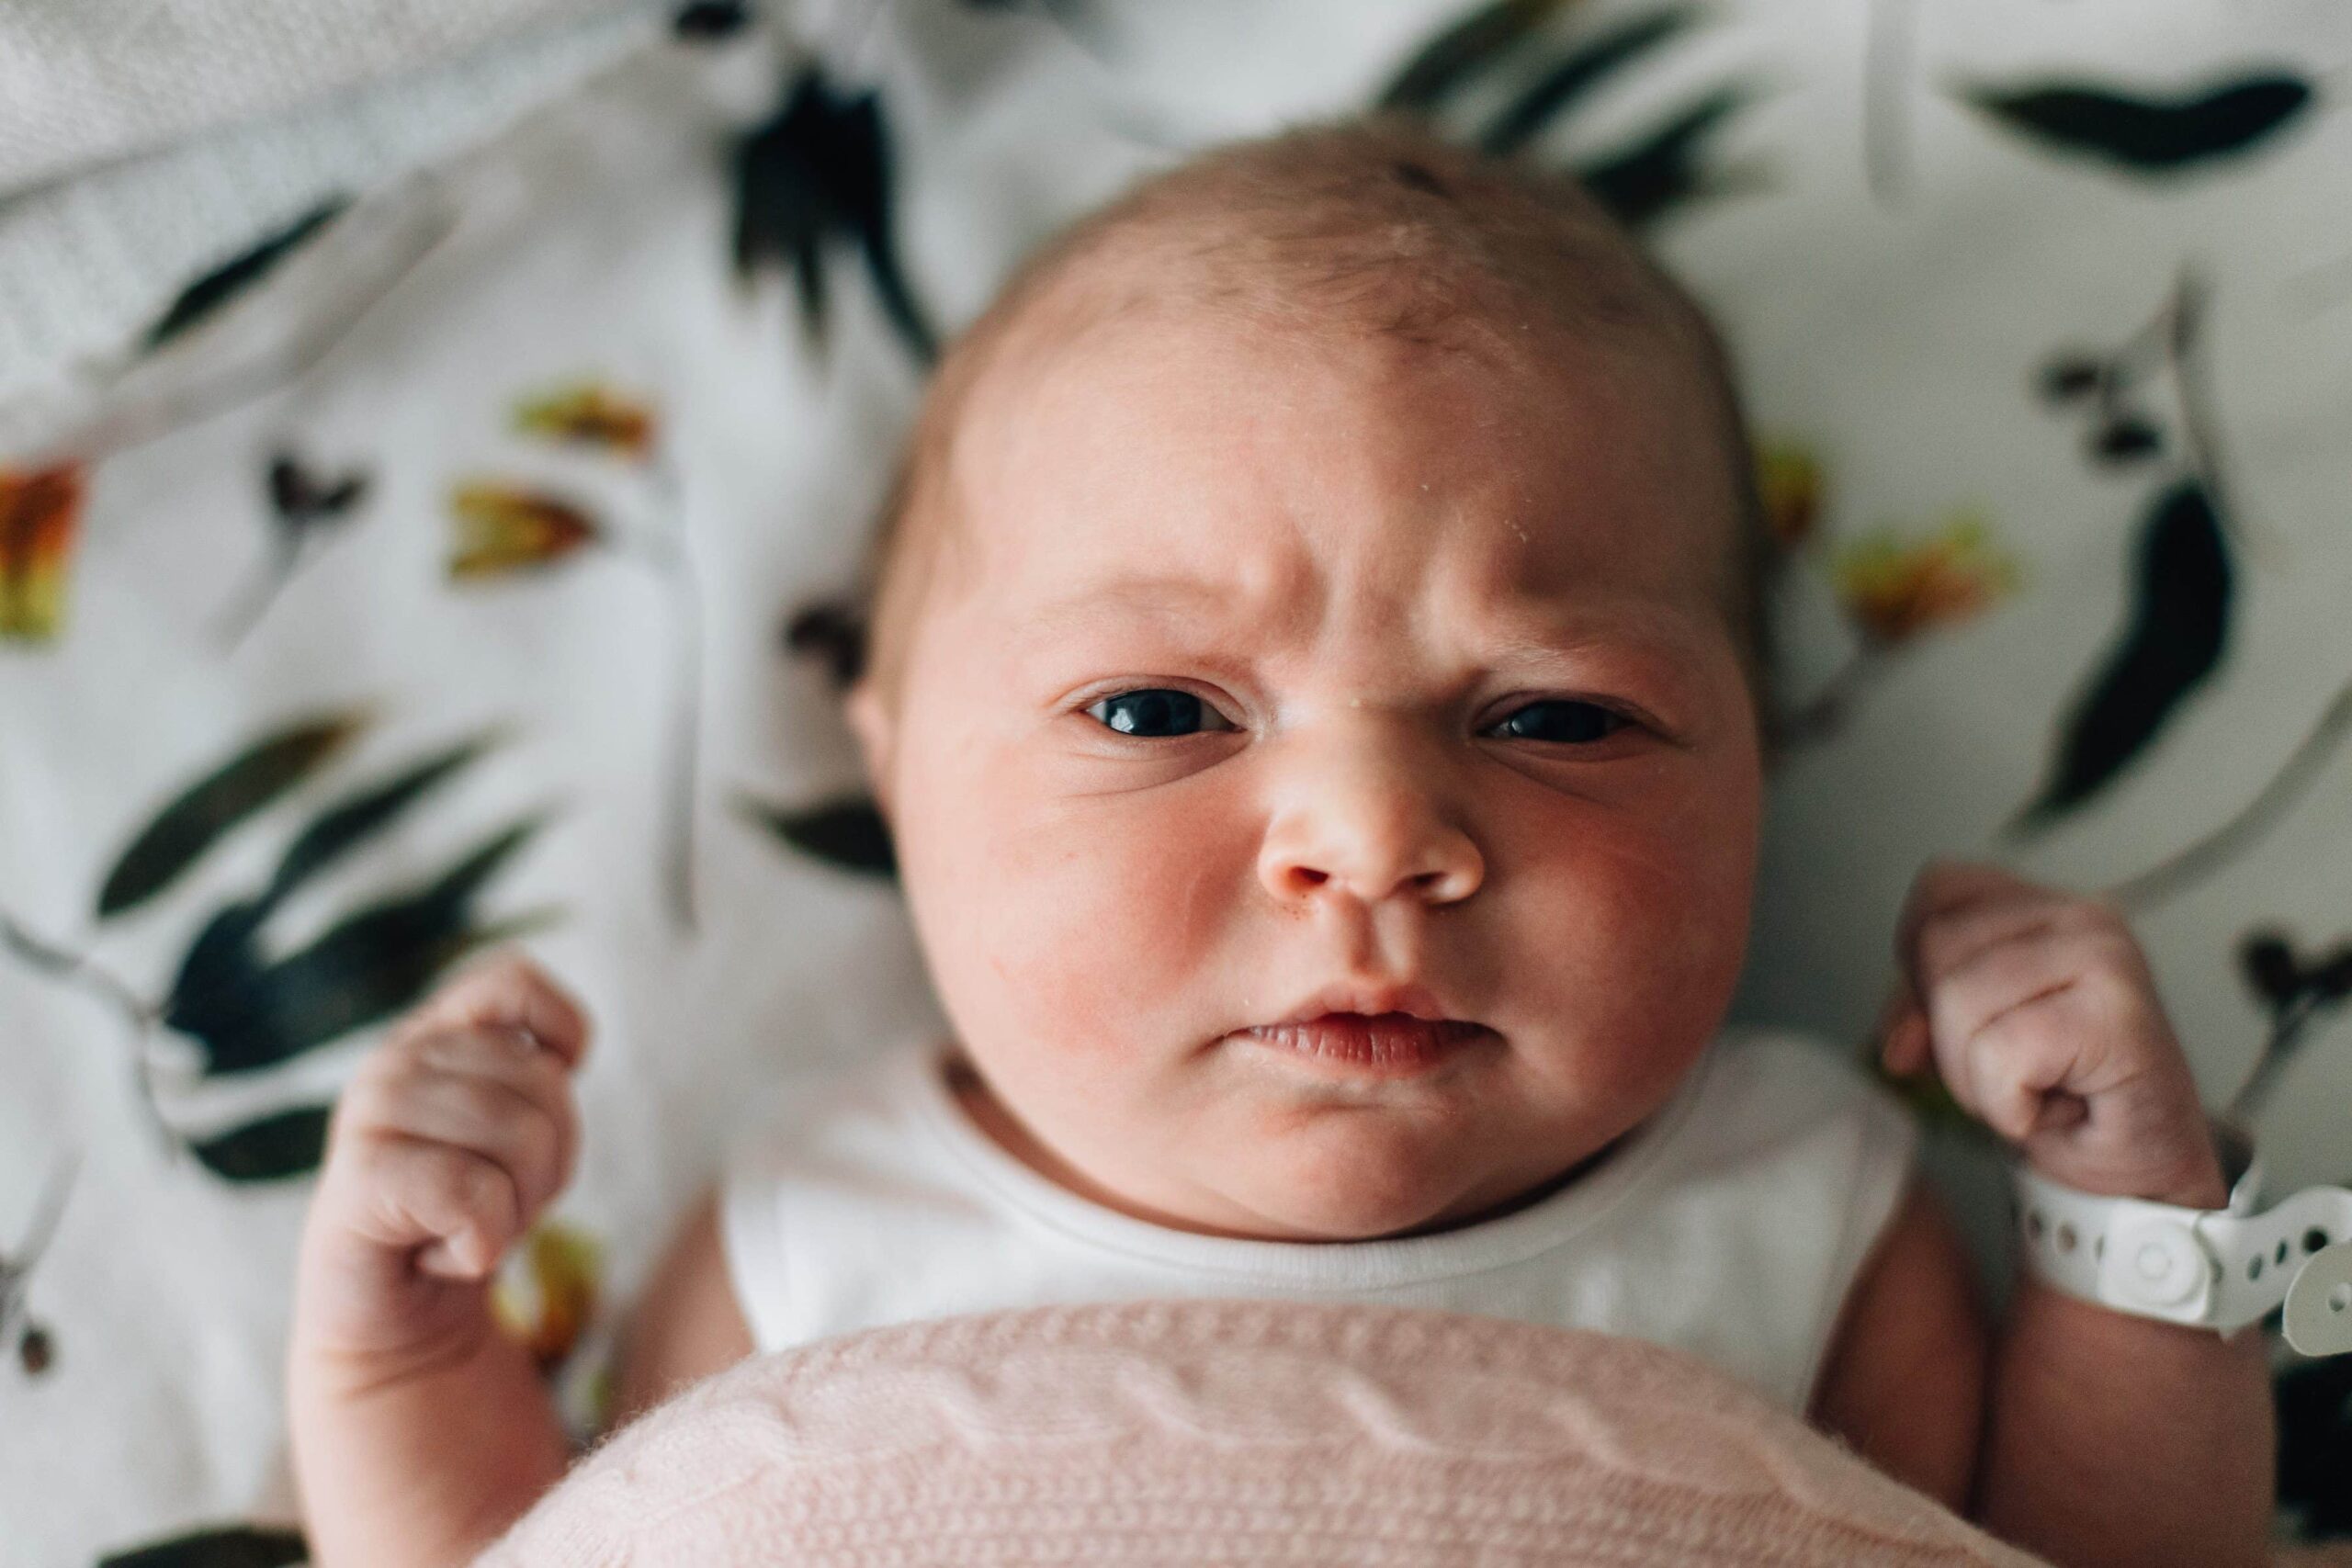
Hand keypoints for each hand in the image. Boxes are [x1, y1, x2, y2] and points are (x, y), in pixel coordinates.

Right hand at [294, 953, 589, 1370]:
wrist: (394, 1319)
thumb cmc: (464, 1214)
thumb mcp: (513, 1135)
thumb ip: (531, 1079)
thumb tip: (561, 1058)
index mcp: (434, 1035)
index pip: (514, 981)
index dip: (561, 1033)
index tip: (549, 1095)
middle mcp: (395, 1061)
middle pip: (546, 1085)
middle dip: (548, 1163)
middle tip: (492, 1199)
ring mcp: (368, 1114)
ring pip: (521, 1140)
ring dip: (516, 1208)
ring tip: (463, 1224)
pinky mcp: (356, 1180)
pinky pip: (473, 1195)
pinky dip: (480, 1242)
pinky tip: (441, 1252)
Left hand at [1880, 861, 2224, 1207]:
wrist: (2144, 1168)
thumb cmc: (2067, 1099)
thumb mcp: (1971, 1038)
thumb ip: (1922, 1011)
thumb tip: (1896, 1042)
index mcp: (2046, 908)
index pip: (1937, 889)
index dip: (1920, 963)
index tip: (1960, 1020)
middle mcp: (2082, 918)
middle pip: (1936, 946)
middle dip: (1949, 1034)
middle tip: (2012, 1071)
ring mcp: (2105, 960)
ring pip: (1960, 1001)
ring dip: (1979, 1078)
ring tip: (2037, 1090)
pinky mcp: (2118, 1016)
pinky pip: (2002, 1053)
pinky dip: (2010, 1104)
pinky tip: (2057, 1110)